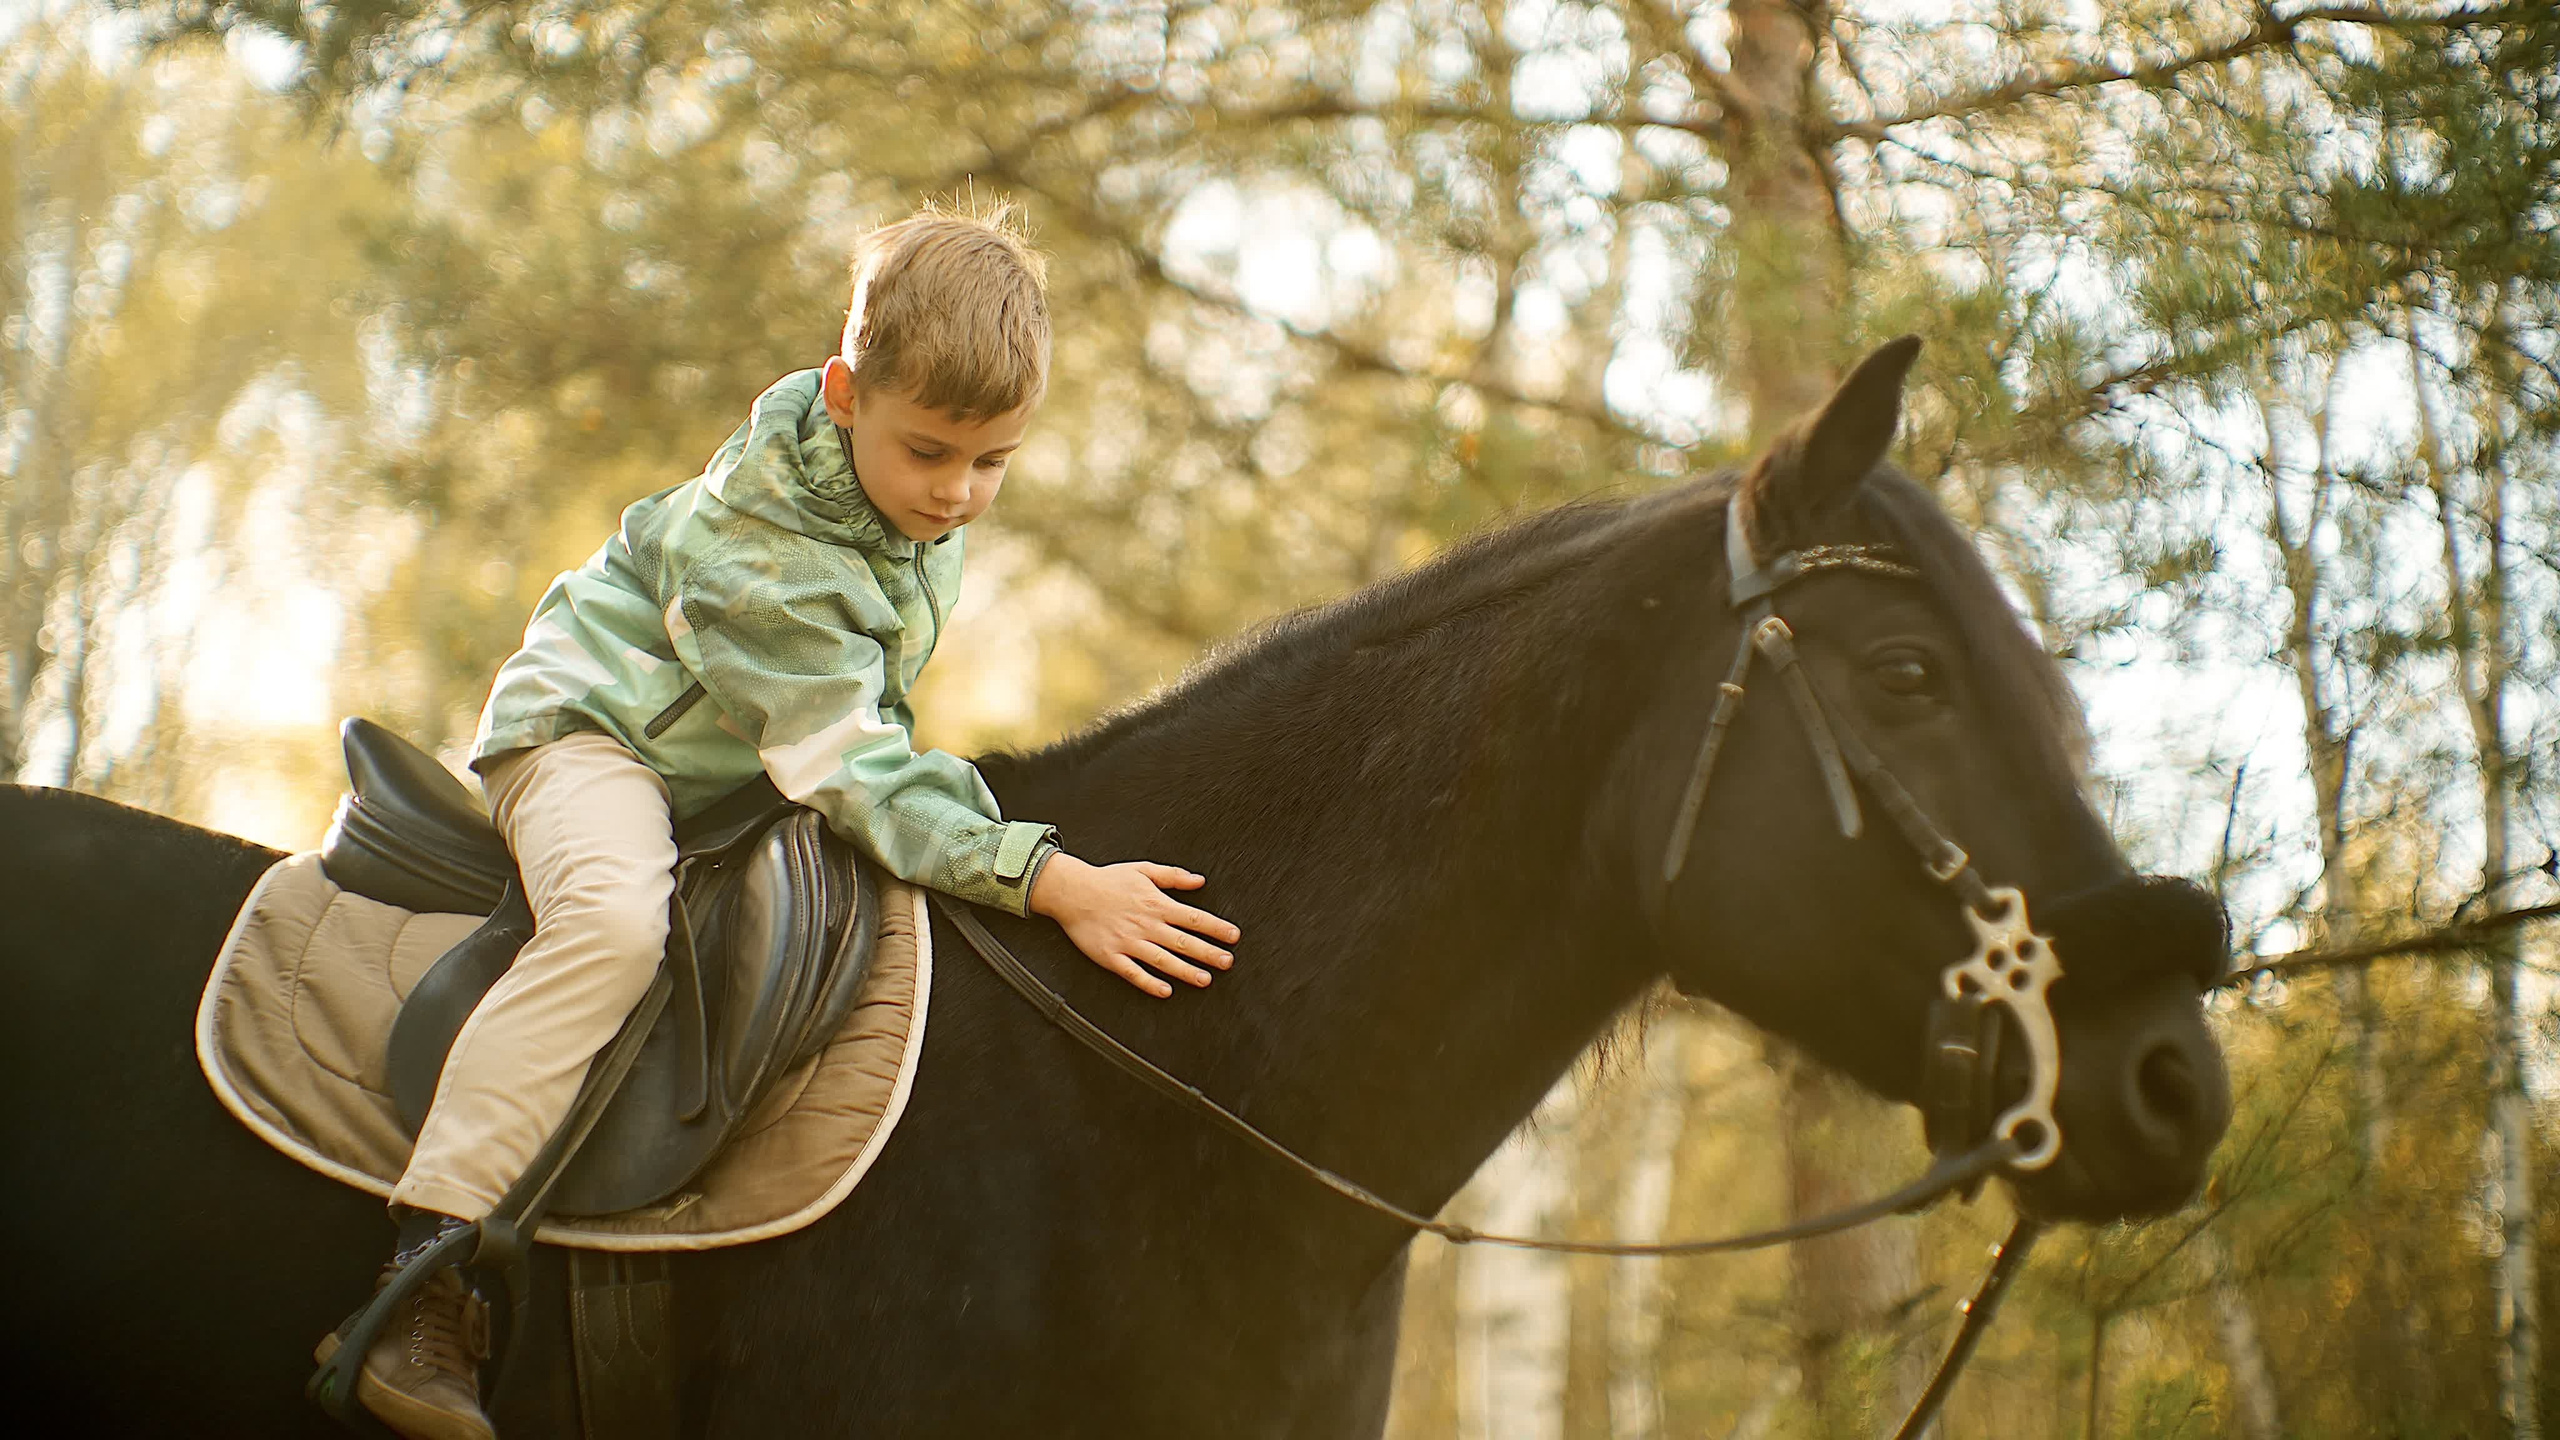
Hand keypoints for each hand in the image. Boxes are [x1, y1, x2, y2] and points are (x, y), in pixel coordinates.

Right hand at [1028, 852, 1241, 998]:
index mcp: (1156, 904)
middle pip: (1183, 941)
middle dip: (1208, 952)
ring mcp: (1129, 942)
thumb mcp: (1143, 870)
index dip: (1216, 927)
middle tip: (1227, 962)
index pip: (1193, 917)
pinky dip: (1149, 983)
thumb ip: (1173, 876)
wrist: (1072, 891)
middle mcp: (1146, 925)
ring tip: (1205, 979)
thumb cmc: (1107, 881)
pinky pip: (1133, 972)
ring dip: (1185, 971)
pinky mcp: (1111, 956)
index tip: (1233, 936)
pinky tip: (1164, 991)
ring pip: (1163, 960)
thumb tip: (1198, 880)